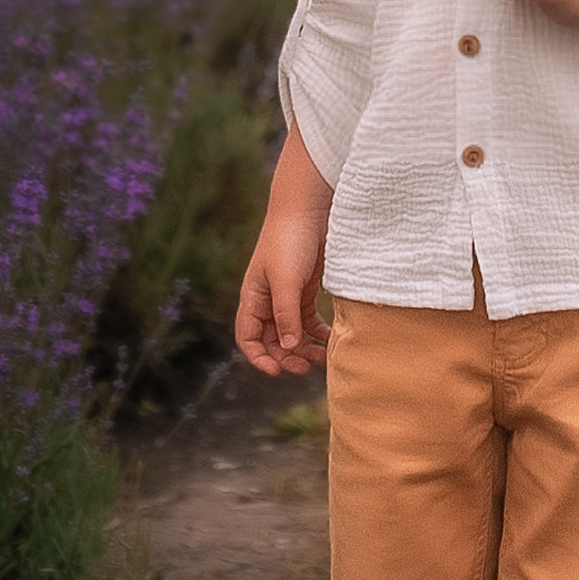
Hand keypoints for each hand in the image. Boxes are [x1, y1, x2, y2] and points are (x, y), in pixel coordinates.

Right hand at [236, 139, 330, 375]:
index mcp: (253, 298)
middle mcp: (267, 300)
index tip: (278, 372)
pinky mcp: (307, 288)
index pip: (248, 338)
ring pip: (291, 332)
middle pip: (271, 340)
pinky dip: (317, 332)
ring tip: (321, 360)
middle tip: (305, 368)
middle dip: (285, 357)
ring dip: (303, 349)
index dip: (259, 358)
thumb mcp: (286, 281)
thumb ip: (285, 315)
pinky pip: (308, 319)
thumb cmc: (290, 241)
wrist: (309, 207)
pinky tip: (330, 340)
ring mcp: (288, 294)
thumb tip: (287, 349)